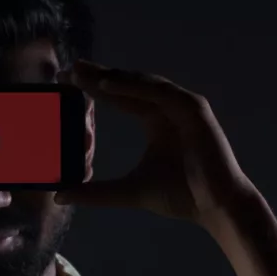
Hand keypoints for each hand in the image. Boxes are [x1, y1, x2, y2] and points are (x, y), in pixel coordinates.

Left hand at [55, 59, 256, 224]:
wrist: (215, 207)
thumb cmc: (180, 196)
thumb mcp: (128, 191)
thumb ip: (96, 193)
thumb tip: (61, 196)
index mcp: (156, 121)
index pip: (120, 98)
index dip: (94, 88)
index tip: (67, 82)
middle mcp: (169, 109)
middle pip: (129, 86)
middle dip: (99, 76)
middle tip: (70, 68)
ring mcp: (183, 107)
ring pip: (143, 85)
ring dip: (113, 77)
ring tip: (84, 74)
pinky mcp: (195, 110)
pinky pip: (160, 92)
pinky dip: (135, 87)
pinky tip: (109, 84)